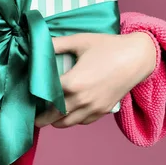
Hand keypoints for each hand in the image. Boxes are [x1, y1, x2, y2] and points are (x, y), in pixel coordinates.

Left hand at [35, 31, 156, 128]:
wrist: (137, 58)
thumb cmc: (108, 47)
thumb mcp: (80, 41)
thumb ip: (56, 44)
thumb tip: (37, 42)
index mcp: (72, 83)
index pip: (45, 97)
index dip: (35, 98)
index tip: (27, 99)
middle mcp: (81, 100)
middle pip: (53, 116)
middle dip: (42, 117)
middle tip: (33, 115)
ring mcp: (93, 108)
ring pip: (67, 123)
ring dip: (56, 120)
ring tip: (49, 114)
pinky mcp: (103, 110)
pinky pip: (82, 122)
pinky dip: (73, 119)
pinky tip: (69, 111)